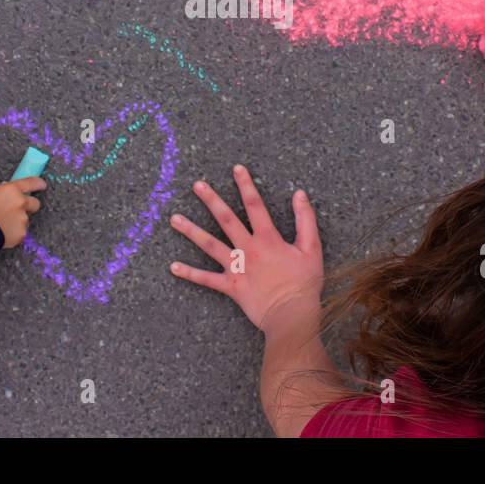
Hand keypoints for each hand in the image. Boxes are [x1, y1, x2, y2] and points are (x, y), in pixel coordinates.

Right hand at [0, 177, 45, 247]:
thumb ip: (3, 193)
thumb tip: (9, 194)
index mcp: (12, 190)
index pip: (31, 183)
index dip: (38, 184)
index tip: (42, 185)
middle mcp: (21, 203)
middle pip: (35, 203)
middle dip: (29, 206)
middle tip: (17, 211)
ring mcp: (23, 219)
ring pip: (25, 219)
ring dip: (17, 221)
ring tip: (1, 225)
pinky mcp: (22, 234)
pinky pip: (20, 232)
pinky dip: (13, 233)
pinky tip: (1, 234)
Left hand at [170, 165, 323, 334]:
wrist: (292, 315)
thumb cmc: (304, 283)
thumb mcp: (312, 248)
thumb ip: (306, 220)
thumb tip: (300, 194)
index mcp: (267, 238)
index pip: (254, 205)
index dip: (245, 185)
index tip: (236, 168)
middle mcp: (248, 249)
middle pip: (226, 220)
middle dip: (211, 200)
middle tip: (197, 185)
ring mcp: (236, 268)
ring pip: (209, 245)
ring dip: (191, 231)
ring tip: (174, 218)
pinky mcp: (230, 287)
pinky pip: (206, 279)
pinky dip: (189, 273)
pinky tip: (173, 266)